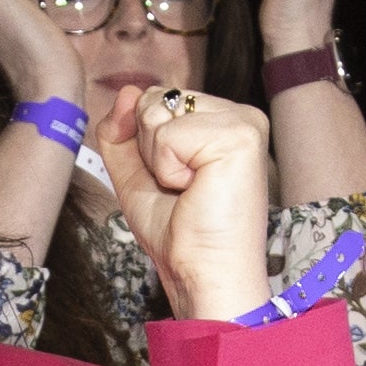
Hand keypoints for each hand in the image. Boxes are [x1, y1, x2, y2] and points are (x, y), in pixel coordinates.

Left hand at [97, 86, 270, 322]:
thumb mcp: (136, 174)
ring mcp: (243, 121)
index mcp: (220, 120)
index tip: (176, 182)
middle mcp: (238, 115)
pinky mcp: (241, 135)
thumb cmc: (179, 234)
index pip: (157, 98)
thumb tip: (125, 92)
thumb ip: (121, 132)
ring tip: (191, 189)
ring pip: (157, 112)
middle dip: (150, 149)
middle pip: (155, 98)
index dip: (145, 142)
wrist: (201, 273)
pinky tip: (196, 188)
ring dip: (159, 161)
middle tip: (183, 188)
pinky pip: (168, 135)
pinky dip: (169, 169)